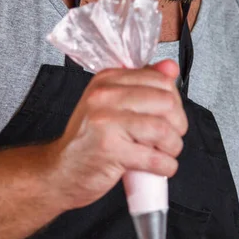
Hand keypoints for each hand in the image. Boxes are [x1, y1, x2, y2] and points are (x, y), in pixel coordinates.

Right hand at [46, 60, 187, 210]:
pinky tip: (161, 168)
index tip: (170, 118)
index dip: (175, 103)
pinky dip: (165, 166)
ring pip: (162, 130)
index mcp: (108, 79)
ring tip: (166, 154)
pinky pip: (153, 158)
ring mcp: (105, 121)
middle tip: (170, 139)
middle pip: (166, 103)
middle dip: (178, 125)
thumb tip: (172, 68)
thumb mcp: (114, 105)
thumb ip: (143, 84)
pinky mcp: (108, 149)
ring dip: (173, 147)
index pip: (160, 80)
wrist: (60, 171)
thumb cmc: (90, 140)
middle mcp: (105, 95)